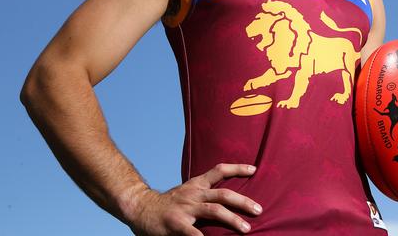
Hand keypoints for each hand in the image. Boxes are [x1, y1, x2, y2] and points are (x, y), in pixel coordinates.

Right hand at [127, 163, 261, 235]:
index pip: (219, 171)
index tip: (254, 169)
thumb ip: (204, 194)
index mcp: (196, 185)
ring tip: (247, 228)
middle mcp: (193, 194)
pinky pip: (195, 233)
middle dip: (243, 201)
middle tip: (259, 209)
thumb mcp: (186, 192)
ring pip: (214, 210)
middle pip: (223, 194)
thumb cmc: (167, 204)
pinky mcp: (176, 224)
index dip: (237, 168)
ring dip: (233, 219)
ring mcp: (185, 209)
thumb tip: (227, 199)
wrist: (139, 207)